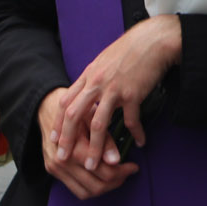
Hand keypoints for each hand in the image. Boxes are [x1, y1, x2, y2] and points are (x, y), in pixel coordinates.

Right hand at [39, 88, 135, 199]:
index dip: (122, 172)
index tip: (133, 166)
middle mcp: (62, 162)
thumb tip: (116, 160)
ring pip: (87, 192)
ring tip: (116, 176)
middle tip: (127, 172)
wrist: (48, 107)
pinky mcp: (52, 171)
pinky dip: (91, 188)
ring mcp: (55, 168)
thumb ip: (105, 140)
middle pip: (96, 186)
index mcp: (73, 147)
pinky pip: (76, 190)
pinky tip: (101, 177)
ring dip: (104, 188)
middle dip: (116, 182)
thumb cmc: (74, 109)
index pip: (103, 171)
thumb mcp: (93, 118)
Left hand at [55, 15, 180, 164]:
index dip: (59, 122)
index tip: (55, 139)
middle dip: (68, 140)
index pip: (66, 102)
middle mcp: (97, 83)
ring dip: (96, 148)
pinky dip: (136, 133)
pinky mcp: (133, 94)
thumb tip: (85, 95)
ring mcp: (114, 90)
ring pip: (100, 124)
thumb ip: (92, 79)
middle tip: (65, 157)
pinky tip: (140, 142)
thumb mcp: (102, 62)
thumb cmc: (128, 50)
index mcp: (88, 76)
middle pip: (75, 116)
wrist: (151, 41)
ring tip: (95, 164)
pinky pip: (131, 120)